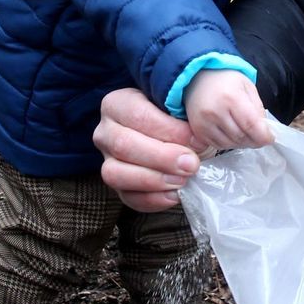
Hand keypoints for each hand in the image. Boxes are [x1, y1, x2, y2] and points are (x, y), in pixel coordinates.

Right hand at [94, 88, 205, 211]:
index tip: (197, 140)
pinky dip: (153, 199)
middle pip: (123, 146)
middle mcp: (105, 132)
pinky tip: (176, 194)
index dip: (168, 130)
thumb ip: (185, 114)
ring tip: (183, 180)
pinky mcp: (118, 186)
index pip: (137, 115)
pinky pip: (128, 198)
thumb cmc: (177, 117)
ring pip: (115, 174)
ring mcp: (107, 161)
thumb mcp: (180, 107)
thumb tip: (198, 137)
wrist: (177, 137)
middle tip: (191, 164)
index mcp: (116, 103)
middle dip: (161, 157)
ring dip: (153, 180)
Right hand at [184, 69, 273, 149]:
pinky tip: (232, 134)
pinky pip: (218, 145)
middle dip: (254, 140)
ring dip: (242, 143)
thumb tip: (264, 131)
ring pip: (230, 144)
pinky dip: (229, 143)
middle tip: (259, 137)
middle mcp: (214, 112)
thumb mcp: (247, 87)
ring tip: (246, 134)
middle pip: (241, 137)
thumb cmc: (226, 81)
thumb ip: (257, 109)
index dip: (263, 136)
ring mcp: (203, 123)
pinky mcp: (197, 131)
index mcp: (230, 98)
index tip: (270, 138)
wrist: (197, 79)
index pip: (251, 125)